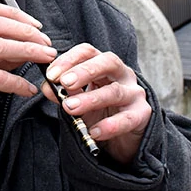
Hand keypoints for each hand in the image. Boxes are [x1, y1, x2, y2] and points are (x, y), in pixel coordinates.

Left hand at [42, 44, 150, 164]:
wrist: (123, 139)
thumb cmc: (100, 112)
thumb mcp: (79, 100)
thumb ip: (63, 92)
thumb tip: (47, 87)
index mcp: (104, 65)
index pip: (88, 52)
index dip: (69, 59)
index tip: (51, 74)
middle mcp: (122, 74)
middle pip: (107, 62)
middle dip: (84, 71)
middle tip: (64, 82)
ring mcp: (134, 93)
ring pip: (115, 91)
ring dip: (90, 99)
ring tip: (70, 107)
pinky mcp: (143, 114)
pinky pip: (128, 118)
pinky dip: (110, 125)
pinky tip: (94, 132)